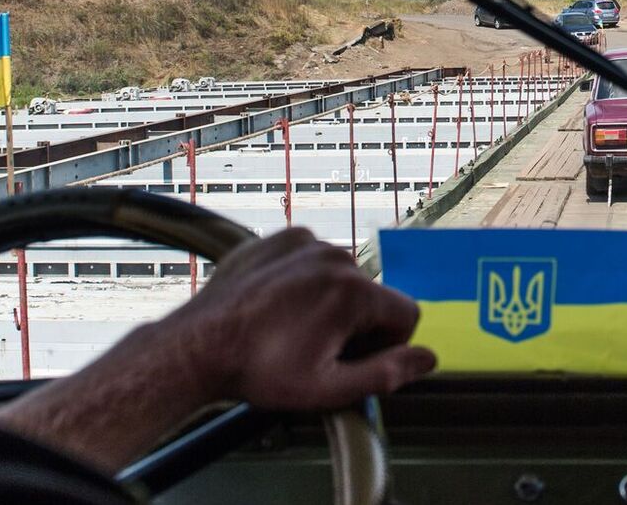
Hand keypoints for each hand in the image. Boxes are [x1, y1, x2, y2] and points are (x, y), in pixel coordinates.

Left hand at [160, 227, 438, 408]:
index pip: (407, 314)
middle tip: (317, 350)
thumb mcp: (328, 388)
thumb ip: (387, 373)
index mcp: (352, 292)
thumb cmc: (257, 370)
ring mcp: (305, 243)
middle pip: (374, 295)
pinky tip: (280, 307)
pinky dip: (306, 280)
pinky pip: (314, 258)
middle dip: (357, 324)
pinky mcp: (279, 238)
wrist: (198, 347)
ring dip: (331, 301)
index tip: (355, 359)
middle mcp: (334, 257)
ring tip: (294, 329)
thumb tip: (428, 359)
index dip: (388, 345)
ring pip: (343, 276)